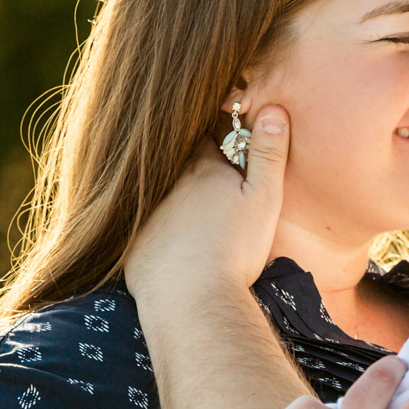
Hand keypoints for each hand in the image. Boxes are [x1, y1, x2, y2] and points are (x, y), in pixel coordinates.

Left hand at [124, 104, 289, 300]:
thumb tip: (273, 108)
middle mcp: (169, 187)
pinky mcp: (135, 247)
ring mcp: (148, 216)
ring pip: (161, 198)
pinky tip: (169, 249)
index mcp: (202, 171)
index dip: (219, 138)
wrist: (193, 300)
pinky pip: (145, 232)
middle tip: (210, 178)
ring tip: (190, 216)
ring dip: (174, 202)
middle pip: (181, 167)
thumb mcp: (263, 199)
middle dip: (194, 168)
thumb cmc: (235, 249)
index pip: (208, 140)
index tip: (227, 141)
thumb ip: (268, 154)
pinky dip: (157, 235)